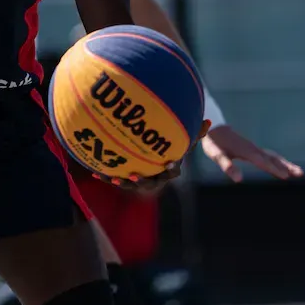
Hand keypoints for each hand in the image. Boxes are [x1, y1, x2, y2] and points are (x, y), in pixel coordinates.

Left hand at [89, 119, 211, 193]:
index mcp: (168, 170)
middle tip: (134, 174)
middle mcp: (154, 178)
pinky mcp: (126, 179)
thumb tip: (209, 120)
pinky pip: (116, 178)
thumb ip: (194, 133)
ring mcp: (140, 181)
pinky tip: (95, 172)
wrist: (153, 164)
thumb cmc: (169, 151)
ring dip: (122, 181)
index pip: (173, 172)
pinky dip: (106, 176)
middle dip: (142, 180)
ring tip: (114, 177)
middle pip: (150, 183)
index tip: (169, 164)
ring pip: (130, 184)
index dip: (171, 169)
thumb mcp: (181, 142)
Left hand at [89, 161, 181, 195]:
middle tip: (115, 179)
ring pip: (122, 182)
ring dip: (111, 180)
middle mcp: (144, 182)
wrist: (165, 156)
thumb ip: (174, 166)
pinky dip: (105, 175)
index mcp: (156, 180)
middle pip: (131, 185)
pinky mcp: (127, 175)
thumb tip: (170, 164)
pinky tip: (94, 173)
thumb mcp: (176, 162)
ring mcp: (135, 180)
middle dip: (123, 182)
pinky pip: (115, 176)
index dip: (140, 181)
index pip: (149, 182)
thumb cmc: (171, 157)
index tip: (132, 176)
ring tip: (99, 176)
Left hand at [201, 123, 303, 182]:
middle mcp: (253, 149)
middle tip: (300, 174)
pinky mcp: (252, 148)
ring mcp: (253, 148)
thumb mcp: (217, 155)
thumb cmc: (213, 142)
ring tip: (297, 172)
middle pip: (272, 158)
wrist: (212, 126)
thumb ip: (227, 166)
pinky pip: (268, 155)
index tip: (286, 176)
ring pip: (273, 156)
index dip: (273, 169)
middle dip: (286, 166)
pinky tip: (280, 165)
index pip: (263, 161)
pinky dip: (278, 160)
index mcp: (246, 151)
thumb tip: (239, 180)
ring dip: (285, 164)